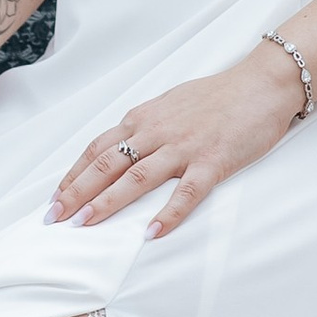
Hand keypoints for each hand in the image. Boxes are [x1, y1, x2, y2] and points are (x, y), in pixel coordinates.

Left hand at [47, 47, 306, 240]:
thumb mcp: (171, 104)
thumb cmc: (219, 95)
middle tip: (53, 218)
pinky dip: (167, 214)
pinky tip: (152, 233)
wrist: (263, 83)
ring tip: (85, 225)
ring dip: (108, 203)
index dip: (73, 174)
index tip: (55, 198)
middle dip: (76, 192)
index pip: (97, 149)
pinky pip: (187, 192)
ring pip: (137, 178)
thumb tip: (122, 147)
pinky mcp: (213, 160)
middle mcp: (157, 131)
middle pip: (107, 164)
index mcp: (144, 118)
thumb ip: (147, 126)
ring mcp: (184, 146)